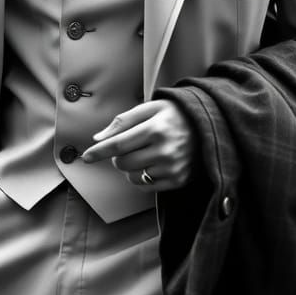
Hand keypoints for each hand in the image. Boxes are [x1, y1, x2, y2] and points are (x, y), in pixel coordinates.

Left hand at [81, 99, 197, 189]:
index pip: (119, 144)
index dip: (99, 152)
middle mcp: (164, 150)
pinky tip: (151, 164)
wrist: (209, 126)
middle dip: (118, 156)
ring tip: (144, 153)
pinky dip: (141, 177)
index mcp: (156, 128)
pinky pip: (146, 186)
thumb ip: (123, 121)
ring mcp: (172, 167)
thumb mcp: (150, 108)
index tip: (86, 157)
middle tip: (129, 146)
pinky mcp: (177, 180)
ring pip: (132, 176)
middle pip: (123, 163)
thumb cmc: (175, 115)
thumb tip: (98, 138)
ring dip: (130, 168)